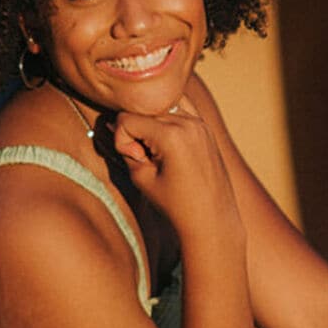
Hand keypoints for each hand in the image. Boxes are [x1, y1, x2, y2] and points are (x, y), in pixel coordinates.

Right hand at [110, 104, 234, 225]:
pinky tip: (169, 144)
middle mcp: (188, 122)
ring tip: (159, 153)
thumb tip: (116, 124)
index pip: (126, 119)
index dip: (122, 140)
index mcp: (171, 135)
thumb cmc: (176, 205)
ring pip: (158, 107)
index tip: (136, 161)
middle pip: (142, 110)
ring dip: (151, 126)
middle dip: (137, 132)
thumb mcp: (142, 178)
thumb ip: (126, 149)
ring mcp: (199, 122)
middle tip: (147, 159)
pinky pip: (178, 108)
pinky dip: (167, 120)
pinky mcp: (204, 127)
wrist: (212, 219)